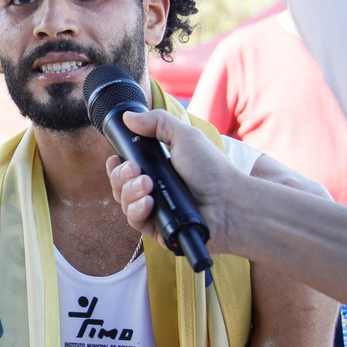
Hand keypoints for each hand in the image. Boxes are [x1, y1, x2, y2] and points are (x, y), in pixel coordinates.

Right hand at [106, 108, 243, 251]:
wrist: (228, 203)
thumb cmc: (212, 170)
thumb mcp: (185, 136)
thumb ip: (157, 122)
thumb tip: (128, 117)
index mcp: (159, 169)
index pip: (126, 169)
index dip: (117, 165)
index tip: (117, 158)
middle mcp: (154, 190)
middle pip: (119, 185)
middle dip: (121, 176)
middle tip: (135, 170)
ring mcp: (155, 211)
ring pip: (124, 203)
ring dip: (129, 191)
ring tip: (147, 185)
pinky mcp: (158, 229)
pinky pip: (134, 221)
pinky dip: (137, 210)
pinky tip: (149, 202)